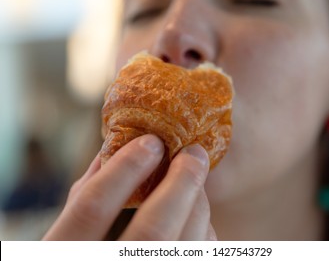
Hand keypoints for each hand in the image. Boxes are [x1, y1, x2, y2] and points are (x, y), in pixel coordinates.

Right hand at [43, 134, 216, 239]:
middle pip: (153, 230)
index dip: (125, 168)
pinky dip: (202, 227)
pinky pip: (200, 252)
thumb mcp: (70, 224)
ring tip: (195, 178)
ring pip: (185, 244)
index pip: (93, 206)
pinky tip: (194, 210)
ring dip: (197, 202)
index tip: (152, 141)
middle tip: (194, 152)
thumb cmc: (83, 246)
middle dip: (181, 182)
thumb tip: (123, 138)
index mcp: (67, 251)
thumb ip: (91, 186)